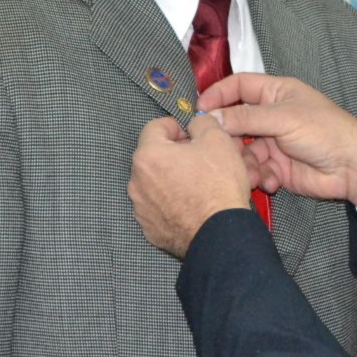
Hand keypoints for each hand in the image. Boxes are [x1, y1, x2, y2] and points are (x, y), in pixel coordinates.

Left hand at [129, 115, 251, 257]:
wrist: (220, 233)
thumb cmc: (217, 184)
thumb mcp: (217, 140)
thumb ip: (202, 123)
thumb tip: (195, 124)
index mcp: (148, 155)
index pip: (155, 127)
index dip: (176, 126)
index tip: (192, 135)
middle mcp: (137, 181)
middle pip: (154, 157)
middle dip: (175, 155)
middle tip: (200, 160)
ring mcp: (141, 208)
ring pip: (156, 184)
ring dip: (173, 179)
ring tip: (198, 185)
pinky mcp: (150, 229)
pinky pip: (159, 208)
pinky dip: (172, 203)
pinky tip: (193, 206)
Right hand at [197, 74, 356, 207]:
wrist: (352, 168)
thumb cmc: (323, 131)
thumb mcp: (283, 118)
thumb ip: (245, 118)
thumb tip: (209, 117)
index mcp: (276, 93)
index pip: (239, 86)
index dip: (218, 94)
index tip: (198, 109)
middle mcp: (271, 115)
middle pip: (235, 122)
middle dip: (228, 139)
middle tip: (221, 151)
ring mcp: (273, 142)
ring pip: (242, 151)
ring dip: (244, 164)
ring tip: (255, 173)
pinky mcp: (277, 167)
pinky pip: (256, 170)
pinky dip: (260, 178)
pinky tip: (271, 182)